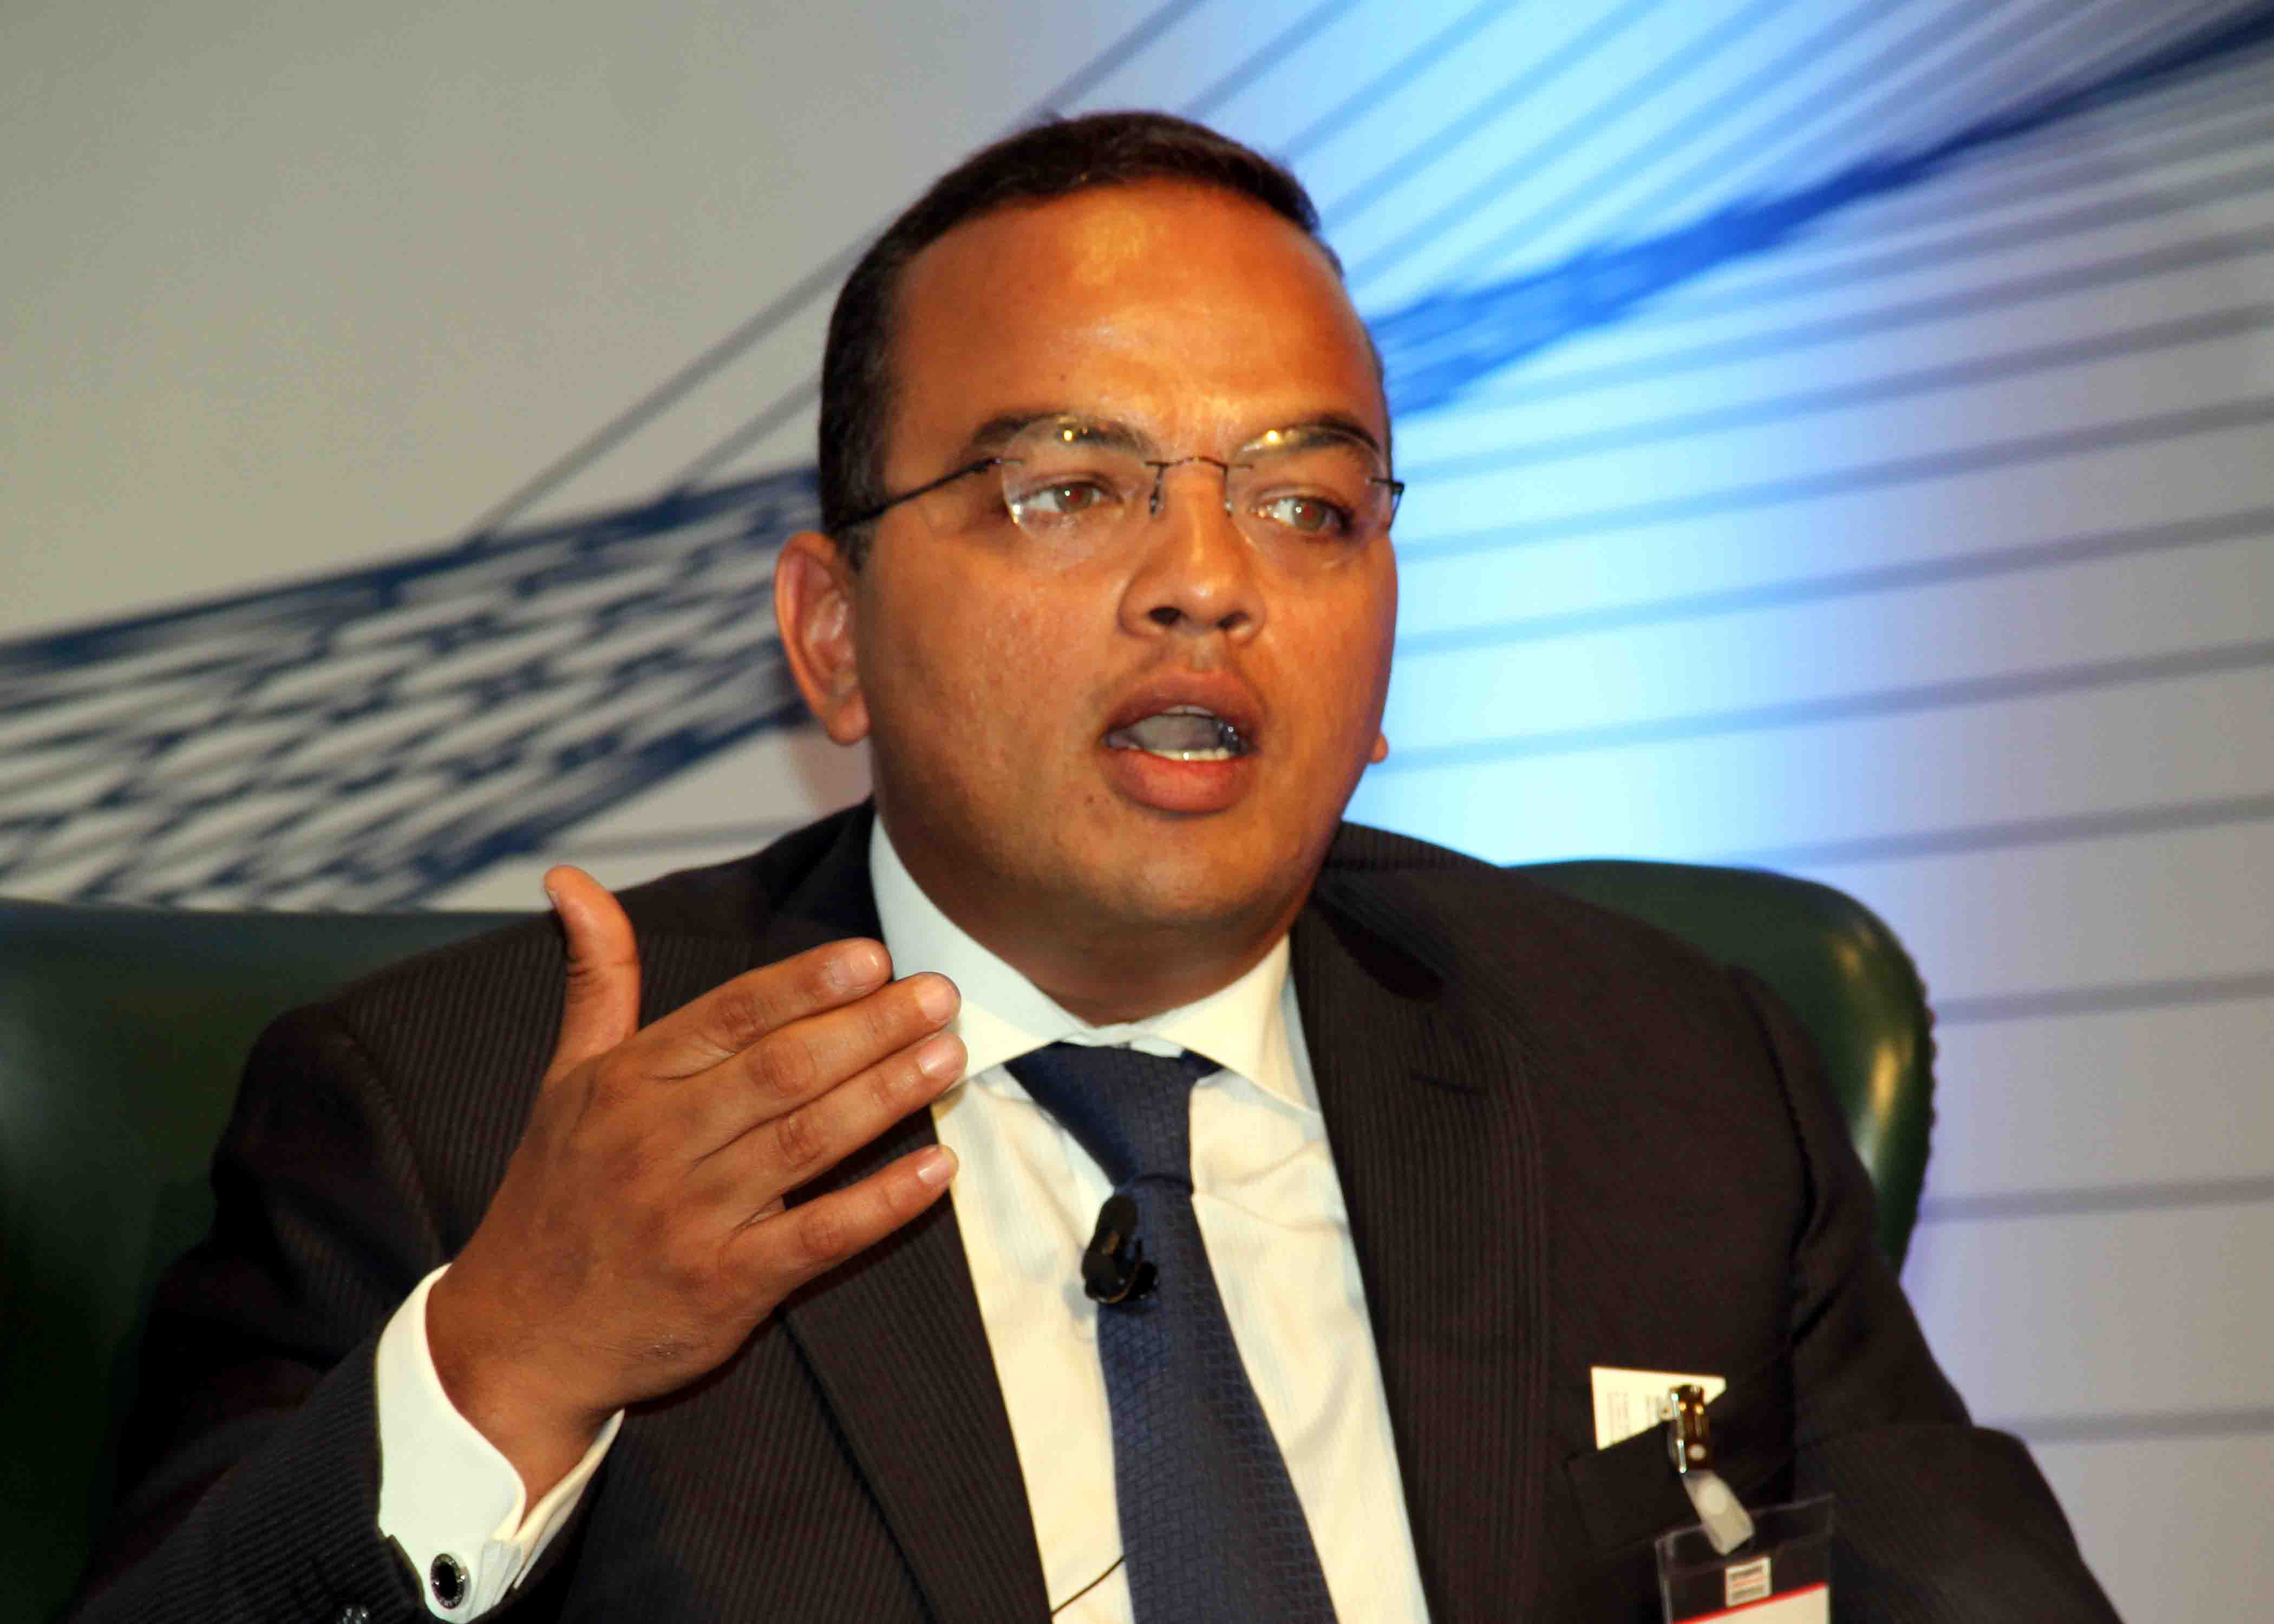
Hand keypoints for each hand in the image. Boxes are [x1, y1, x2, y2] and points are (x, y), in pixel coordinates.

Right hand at [426, 865, 963, 1497]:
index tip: (875, 957)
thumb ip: (596, 979)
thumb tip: (571, 879)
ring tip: (949, 1056)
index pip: (730, 1016)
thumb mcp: (565, 1079)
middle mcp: (656, 1144)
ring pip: (806, 1142)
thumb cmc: (556, 1194)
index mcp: (625, 1084)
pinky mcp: (725, 1287)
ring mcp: (691, 1218)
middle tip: (941, 995)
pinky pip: (817, 1237)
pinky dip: (882, 1204)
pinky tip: (938, 1170)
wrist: (519, 1340)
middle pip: (781, 1071)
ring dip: (886, 1096)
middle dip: (869, 1028)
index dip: (805, 984)